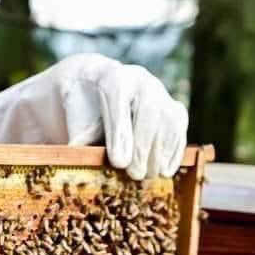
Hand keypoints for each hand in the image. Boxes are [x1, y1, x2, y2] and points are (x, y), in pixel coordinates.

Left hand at [54, 54, 188, 178]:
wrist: (93, 89)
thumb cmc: (83, 111)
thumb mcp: (75, 121)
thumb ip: (80, 140)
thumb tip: (80, 162)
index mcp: (110, 78)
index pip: (118, 103)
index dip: (121, 134)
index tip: (119, 163)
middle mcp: (139, 80)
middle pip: (149, 111)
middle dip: (143, 145)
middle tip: (135, 174)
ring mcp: (160, 92)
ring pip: (168, 119)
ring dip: (160, 151)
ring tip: (148, 176)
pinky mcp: (173, 108)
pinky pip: (179, 128)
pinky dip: (174, 151)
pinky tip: (165, 171)